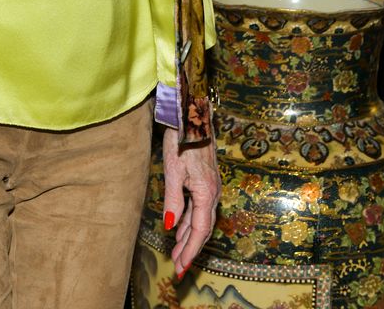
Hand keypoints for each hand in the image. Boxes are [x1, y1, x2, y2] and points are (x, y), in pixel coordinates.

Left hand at [161, 128, 220, 277]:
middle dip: (190, 249)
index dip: (191, 250)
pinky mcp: (206, 181)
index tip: (182, 266)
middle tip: (179, 268)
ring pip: (200, 219)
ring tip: (177, 253)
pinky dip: (190, 221)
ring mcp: (210, 187)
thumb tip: (171, 226)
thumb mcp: (173, 170)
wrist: (193, 117)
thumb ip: (173, 199)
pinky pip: (199, 208)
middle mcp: (213, 193)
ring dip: (189, 236)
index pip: (200, 230)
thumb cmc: (182, 140)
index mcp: (207, 193)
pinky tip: (181, 228)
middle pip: (202, 228)